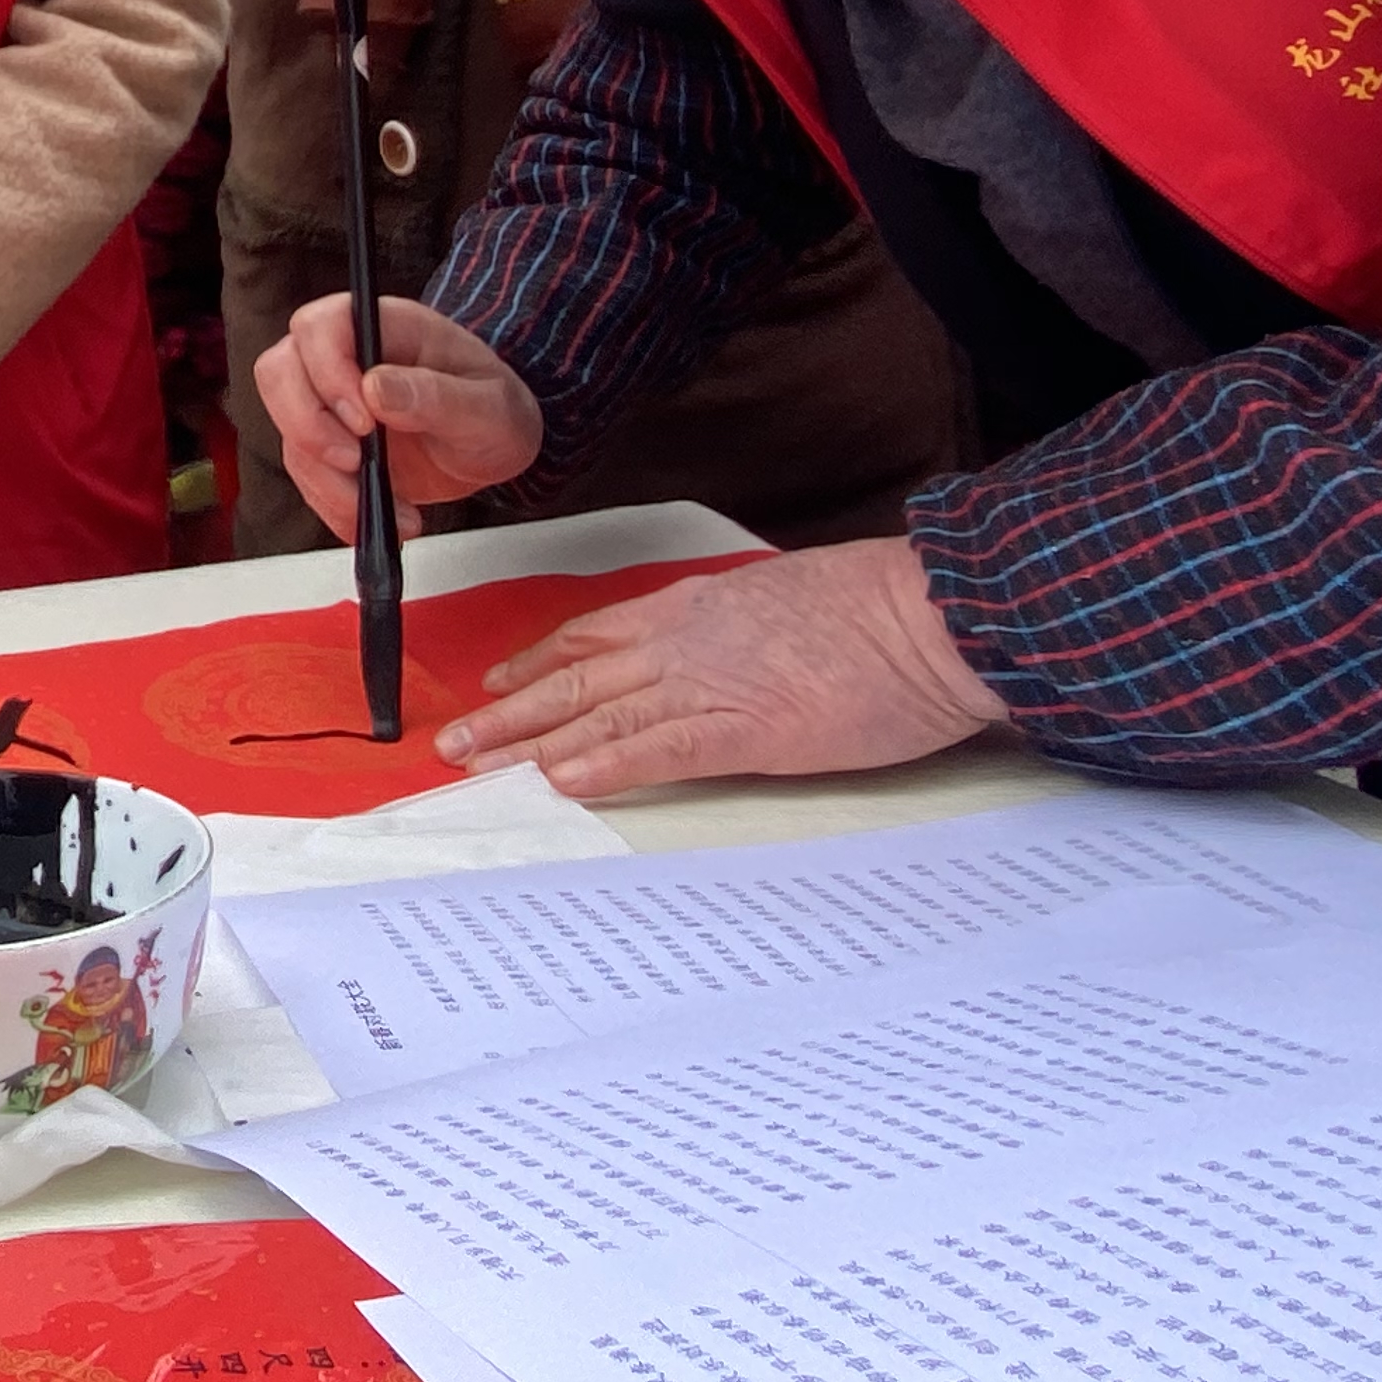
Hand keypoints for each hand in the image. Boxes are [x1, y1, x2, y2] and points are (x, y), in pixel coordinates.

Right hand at [255, 295, 544, 540]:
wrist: (493, 448)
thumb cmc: (497, 411)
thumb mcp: (487, 406)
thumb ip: (435, 395)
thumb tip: (374, 388)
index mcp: (384, 326)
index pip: (320, 327)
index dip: (326, 372)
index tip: (365, 423)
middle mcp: (344, 356)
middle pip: (279, 372)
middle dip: (308, 427)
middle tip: (356, 463)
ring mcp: (329, 401)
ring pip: (287, 432)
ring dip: (330, 482)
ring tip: (393, 508)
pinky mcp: (326, 444)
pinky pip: (305, 474)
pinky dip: (336, 506)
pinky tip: (384, 519)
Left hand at [437, 539, 1008, 796]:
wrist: (928, 613)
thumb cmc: (878, 610)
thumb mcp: (788, 602)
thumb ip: (740, 627)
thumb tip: (728, 648)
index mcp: (697, 609)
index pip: (595, 634)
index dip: (539, 661)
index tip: (498, 681)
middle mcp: (685, 642)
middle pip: (576, 676)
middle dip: (509, 711)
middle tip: (453, 739)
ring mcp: (711, 685)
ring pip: (597, 712)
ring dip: (531, 741)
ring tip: (474, 763)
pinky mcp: (747, 729)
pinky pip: (658, 749)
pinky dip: (606, 763)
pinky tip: (562, 779)